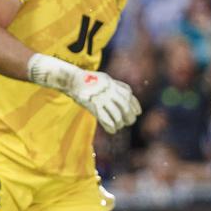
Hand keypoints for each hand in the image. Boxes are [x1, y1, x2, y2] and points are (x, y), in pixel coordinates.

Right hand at [27, 54, 141, 133]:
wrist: (72, 79)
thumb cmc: (89, 80)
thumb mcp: (105, 79)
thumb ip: (117, 86)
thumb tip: (129, 94)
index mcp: (112, 83)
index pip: (129, 95)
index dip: (135, 105)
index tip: (138, 113)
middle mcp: (109, 91)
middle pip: (125, 106)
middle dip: (129, 116)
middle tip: (129, 122)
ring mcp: (101, 98)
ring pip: (116, 114)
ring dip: (119, 123)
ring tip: (119, 126)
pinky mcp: (93, 105)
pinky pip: (105, 118)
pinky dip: (110, 126)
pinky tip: (112, 130)